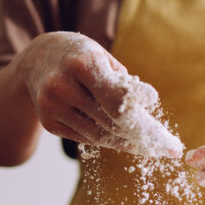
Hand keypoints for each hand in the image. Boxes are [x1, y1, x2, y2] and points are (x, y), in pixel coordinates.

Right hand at [18, 32, 181, 157]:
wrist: (37, 60)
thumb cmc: (82, 57)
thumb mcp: (104, 57)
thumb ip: (124, 83)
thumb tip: (146, 107)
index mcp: (83, 64)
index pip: (117, 101)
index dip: (142, 118)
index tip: (165, 134)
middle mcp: (63, 86)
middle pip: (111, 122)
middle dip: (142, 136)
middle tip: (167, 147)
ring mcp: (52, 107)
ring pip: (99, 136)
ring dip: (127, 143)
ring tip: (150, 147)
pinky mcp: (49, 123)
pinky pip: (86, 138)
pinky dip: (106, 139)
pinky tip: (123, 140)